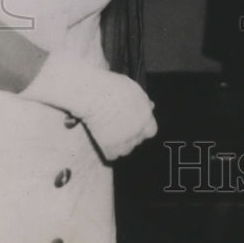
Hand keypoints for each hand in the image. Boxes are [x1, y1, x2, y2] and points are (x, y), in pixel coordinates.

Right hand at [20, 51, 157, 159]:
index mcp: (145, 115)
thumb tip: (151, 106)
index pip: (151, 130)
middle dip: (130, 136)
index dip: (142, 129)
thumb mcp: (132, 88)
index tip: (134, 126)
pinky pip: (111, 156)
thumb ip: (143, 100)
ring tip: (110, 135)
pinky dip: (107, 151)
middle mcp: (138, 129)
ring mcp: (125, 139)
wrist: (93, 93)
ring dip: (120, 146)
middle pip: (138, 140)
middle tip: (118, 128)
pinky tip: (102, 141)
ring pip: (126, 151)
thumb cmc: (110, 86)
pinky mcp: (110, 146)